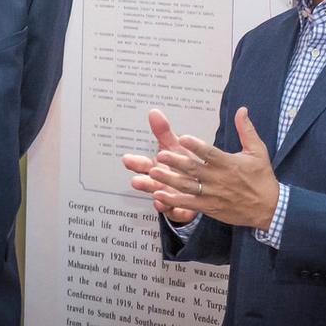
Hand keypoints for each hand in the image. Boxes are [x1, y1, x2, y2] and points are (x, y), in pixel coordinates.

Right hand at [124, 108, 197, 224]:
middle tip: (136, 181)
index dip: (135, 162)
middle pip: (149, 183)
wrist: (199, 183)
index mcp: (158, 167)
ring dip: (159, 198)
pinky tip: (172, 208)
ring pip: (161, 197)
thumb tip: (154, 112)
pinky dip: (173, 211)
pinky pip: (176, 212)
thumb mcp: (174, 147)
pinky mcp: (181, 209)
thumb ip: (163, 131)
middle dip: (143, 182)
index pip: (144, 164)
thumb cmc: (183, 163)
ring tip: (155, 196)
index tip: (127, 159)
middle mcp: (161, 183)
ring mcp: (169, 197)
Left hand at [141, 106, 281, 230]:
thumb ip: (246, 130)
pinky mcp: (210, 207)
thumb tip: (242, 109)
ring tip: (154, 172)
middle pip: (194, 169)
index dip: (196, 146)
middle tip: (160, 155)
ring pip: (188, 186)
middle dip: (176, 162)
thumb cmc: (262, 178)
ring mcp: (213, 194)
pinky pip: (189, 203)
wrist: (270, 209)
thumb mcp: (258, 151)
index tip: (182, 138)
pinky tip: (159, 194)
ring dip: (170, 179)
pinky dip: (174, 200)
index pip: (210, 153)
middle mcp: (219, 178)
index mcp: (229, 163)